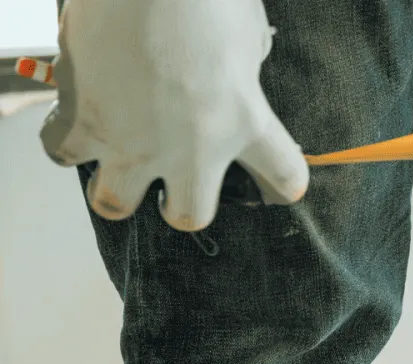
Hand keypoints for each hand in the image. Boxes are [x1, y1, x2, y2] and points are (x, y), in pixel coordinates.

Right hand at [42, 0, 307, 231]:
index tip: (281, 186)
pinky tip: (75, 124)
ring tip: (121, 164)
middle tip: (178, 183)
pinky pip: (62, 153)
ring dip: (118, 188)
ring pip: (115, 202)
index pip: (285, 176)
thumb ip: (244, 70)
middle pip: (190, 215)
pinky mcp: (84, 122)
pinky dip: (65, 140)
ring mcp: (133, 142)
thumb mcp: (249, 35)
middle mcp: (193, 148)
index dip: (284, 182)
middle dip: (183, 205)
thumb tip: (234, 73)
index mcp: (246, 122)